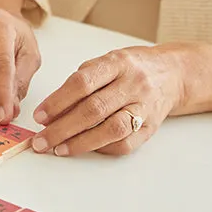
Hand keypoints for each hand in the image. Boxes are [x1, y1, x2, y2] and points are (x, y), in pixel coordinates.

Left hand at [30, 45, 184, 156]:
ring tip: (58, 149)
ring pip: (111, 129)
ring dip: (80, 143)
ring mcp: (144, 107)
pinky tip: (84, 149)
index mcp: (118, 63)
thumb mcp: (107, 62)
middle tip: (41, 140)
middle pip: (94, 109)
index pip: (83, 82)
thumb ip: (82, 81)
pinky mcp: (151, 128)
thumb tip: (52, 110)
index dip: (58, 101)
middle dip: (62, 128)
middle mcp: (133, 84)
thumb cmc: (132, 67)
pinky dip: (101, 148)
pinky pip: (125, 144)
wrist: (173, 74)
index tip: (39, 116)